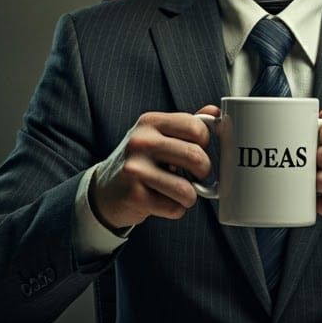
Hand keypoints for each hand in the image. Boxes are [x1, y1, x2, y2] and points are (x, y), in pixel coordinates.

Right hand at [89, 105, 220, 231]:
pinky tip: (163, 201)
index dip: (205, 142)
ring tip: (181, 192)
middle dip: (203, 171)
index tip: (198, 149)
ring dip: (190, 196)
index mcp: (150, 122)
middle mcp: (141, 142)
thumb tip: (216, 113)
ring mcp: (135, 169)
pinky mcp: (134, 196)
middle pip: (196, 156)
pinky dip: (176, 209)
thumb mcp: (158, 136)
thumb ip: (187, 125)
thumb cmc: (141, 161)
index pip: (196, 127)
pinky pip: (174, 208)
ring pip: (187, 189)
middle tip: (196, 174)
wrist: (105, 190)